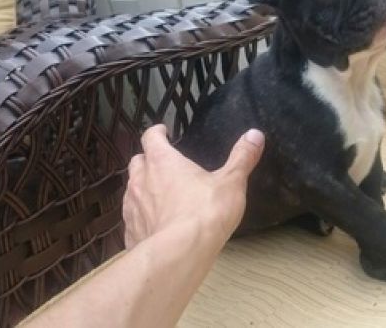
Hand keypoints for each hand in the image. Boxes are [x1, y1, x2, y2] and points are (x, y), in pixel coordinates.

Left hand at [123, 124, 264, 247]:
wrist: (179, 254)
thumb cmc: (205, 212)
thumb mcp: (231, 183)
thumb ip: (242, 158)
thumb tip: (255, 134)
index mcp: (162, 161)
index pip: (151, 137)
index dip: (156, 133)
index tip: (163, 132)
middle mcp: (141, 180)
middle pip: (137, 162)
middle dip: (148, 161)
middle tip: (162, 166)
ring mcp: (131, 207)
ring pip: (132, 190)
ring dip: (143, 189)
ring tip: (159, 197)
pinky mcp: (130, 231)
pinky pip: (133, 219)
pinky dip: (141, 218)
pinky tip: (154, 227)